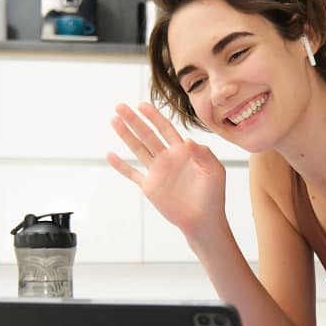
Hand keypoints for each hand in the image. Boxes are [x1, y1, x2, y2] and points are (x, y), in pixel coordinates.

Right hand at [106, 102, 226, 237]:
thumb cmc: (213, 196)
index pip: (166, 129)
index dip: (154, 117)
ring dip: (126, 135)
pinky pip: (132, 174)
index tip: (142, 105)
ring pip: (138, 149)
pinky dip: (121, 165)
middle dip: (134, 120)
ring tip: (114, 120)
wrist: (203, 221)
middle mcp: (168, 158)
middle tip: (120, 107)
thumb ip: (204, 154)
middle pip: (147, 135)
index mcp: (183, 152)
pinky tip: (110, 155)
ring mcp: (157, 172)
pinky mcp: (150, 187)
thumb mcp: (215, 171)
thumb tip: (188, 141)